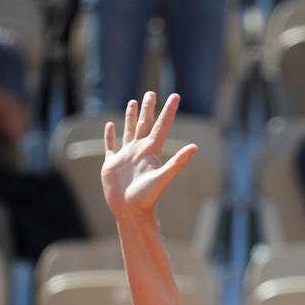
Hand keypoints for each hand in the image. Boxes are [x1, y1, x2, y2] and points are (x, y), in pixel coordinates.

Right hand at [101, 91, 197, 217]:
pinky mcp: (112, 164)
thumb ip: (178, 162)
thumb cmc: (147, 198)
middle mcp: (139, 151)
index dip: (168, 111)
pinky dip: (109, 135)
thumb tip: (195, 147)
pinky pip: (110, 146)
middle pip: (145, 124)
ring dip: (131, 117)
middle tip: (152, 92)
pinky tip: (110, 125)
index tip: (175, 96)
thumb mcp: (163, 178)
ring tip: (133, 102)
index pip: (161, 126)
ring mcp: (125, 156)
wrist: (130, 212)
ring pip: (129, 131)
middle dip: (149, 108)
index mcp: (151, 151)